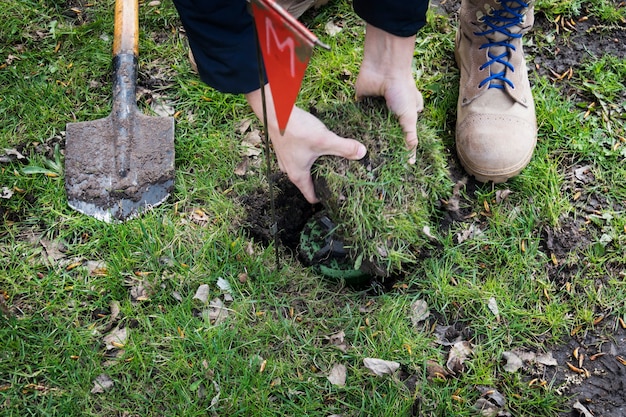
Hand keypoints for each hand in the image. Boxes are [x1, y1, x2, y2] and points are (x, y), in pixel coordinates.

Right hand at [246, 86, 366, 203]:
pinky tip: (316, 146)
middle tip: (337, 177)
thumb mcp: (324, 139)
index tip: (337, 195)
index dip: (324, 198)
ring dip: (314, 167)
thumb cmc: (295, 129)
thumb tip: (362, 153)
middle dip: (322, 182)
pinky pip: (298, 157)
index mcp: (298, 175)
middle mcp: (289, 170)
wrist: (275, 110)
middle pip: (307, 183)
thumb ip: (344, 147)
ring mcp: (285, 158)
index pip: (311, 196)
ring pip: (303, 169)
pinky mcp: (285, 146)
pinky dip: (308, 155)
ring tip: (329, 161)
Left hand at [355, 24, 423, 162]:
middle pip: (385, 133)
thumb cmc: (401, 90)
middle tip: (375, 164)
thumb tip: (411, 160)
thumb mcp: (409, 117)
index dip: (398, 147)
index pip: (402, 135)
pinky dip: (356, 127)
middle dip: (381, 145)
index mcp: (406, 114)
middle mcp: (391, 112)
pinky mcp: (362, 104)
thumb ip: (409, 137)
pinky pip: (358, 118)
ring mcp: (376, 109)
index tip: (393, 164)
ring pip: (371, 127)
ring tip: (360, 158)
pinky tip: (351, 142)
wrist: (383, 68)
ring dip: (367, 137)